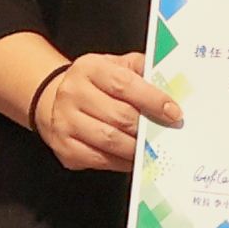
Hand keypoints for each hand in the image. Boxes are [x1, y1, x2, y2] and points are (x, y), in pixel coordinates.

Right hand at [27, 50, 172, 172]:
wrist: (54, 99)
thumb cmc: (94, 84)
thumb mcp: (115, 66)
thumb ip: (140, 70)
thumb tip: (170, 82)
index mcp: (89, 68)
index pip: (125, 84)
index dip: (152, 99)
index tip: (174, 112)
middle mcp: (72, 93)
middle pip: (119, 116)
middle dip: (147, 127)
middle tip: (167, 133)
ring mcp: (65, 122)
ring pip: (110, 140)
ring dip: (136, 147)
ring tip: (153, 146)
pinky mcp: (64, 146)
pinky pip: (100, 159)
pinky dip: (122, 162)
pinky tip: (133, 157)